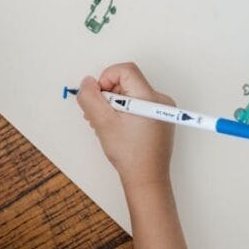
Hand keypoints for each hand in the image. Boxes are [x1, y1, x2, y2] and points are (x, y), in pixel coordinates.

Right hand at [76, 63, 174, 186]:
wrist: (146, 178)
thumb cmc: (129, 154)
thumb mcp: (102, 122)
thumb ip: (90, 97)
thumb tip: (87, 82)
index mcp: (149, 97)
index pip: (125, 70)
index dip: (106, 79)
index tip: (100, 98)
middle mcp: (160, 100)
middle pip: (127, 82)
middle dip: (108, 95)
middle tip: (100, 115)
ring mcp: (161, 110)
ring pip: (130, 94)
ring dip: (114, 105)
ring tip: (108, 125)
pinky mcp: (160, 119)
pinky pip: (137, 105)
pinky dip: (124, 113)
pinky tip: (119, 130)